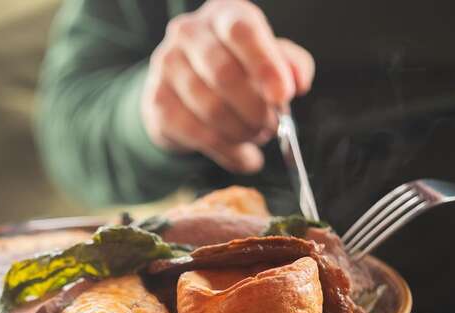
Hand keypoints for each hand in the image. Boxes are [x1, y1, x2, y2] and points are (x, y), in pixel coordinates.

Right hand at [141, 0, 313, 173]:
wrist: (184, 86)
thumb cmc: (235, 67)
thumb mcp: (268, 57)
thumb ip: (290, 65)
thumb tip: (297, 83)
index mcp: (223, 14)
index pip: (242, 32)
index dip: (265, 65)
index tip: (284, 96)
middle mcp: (189, 33)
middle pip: (224, 74)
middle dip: (256, 109)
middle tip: (272, 126)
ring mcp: (167, 66)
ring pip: (211, 109)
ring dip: (243, 132)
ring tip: (256, 136)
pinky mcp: (157, 102)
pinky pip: (197, 134)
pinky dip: (228, 152)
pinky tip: (244, 155)